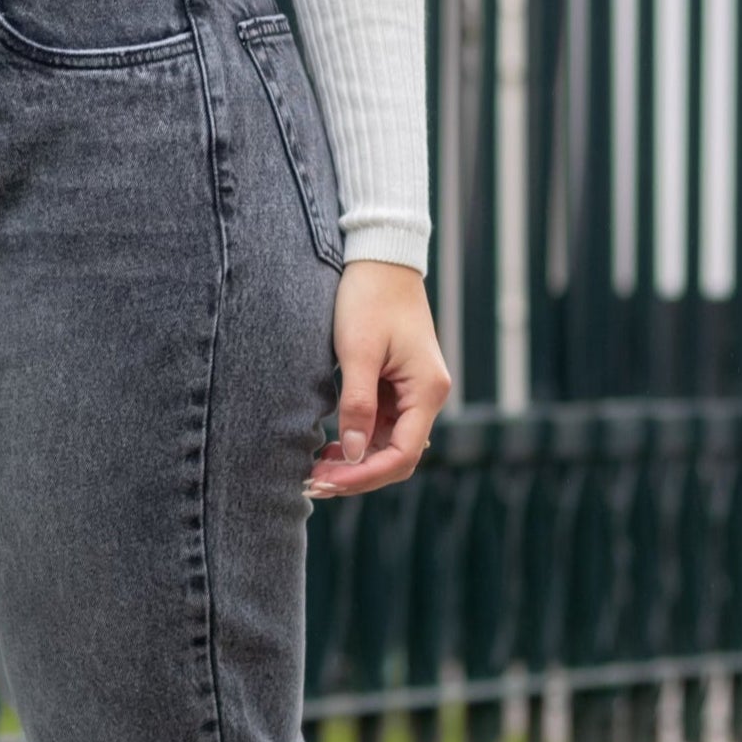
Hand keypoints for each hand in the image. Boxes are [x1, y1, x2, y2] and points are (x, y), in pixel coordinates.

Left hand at [305, 260, 449, 498]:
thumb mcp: (357, 352)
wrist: (380, 259)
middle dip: (357, 474)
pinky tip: (330, 446)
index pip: (402, 455)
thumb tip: (354, 453)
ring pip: (388, 445)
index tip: (327, 481)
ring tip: (316, 468)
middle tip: (313, 482)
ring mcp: (415, 392)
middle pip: (397, 457)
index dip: (365, 475)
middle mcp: (428, 396)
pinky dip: (358, 441)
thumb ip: (357, 405)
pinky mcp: (399, 387)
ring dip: (356, 461)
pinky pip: (382, 426)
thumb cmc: (368, 298)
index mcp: (427, 390)